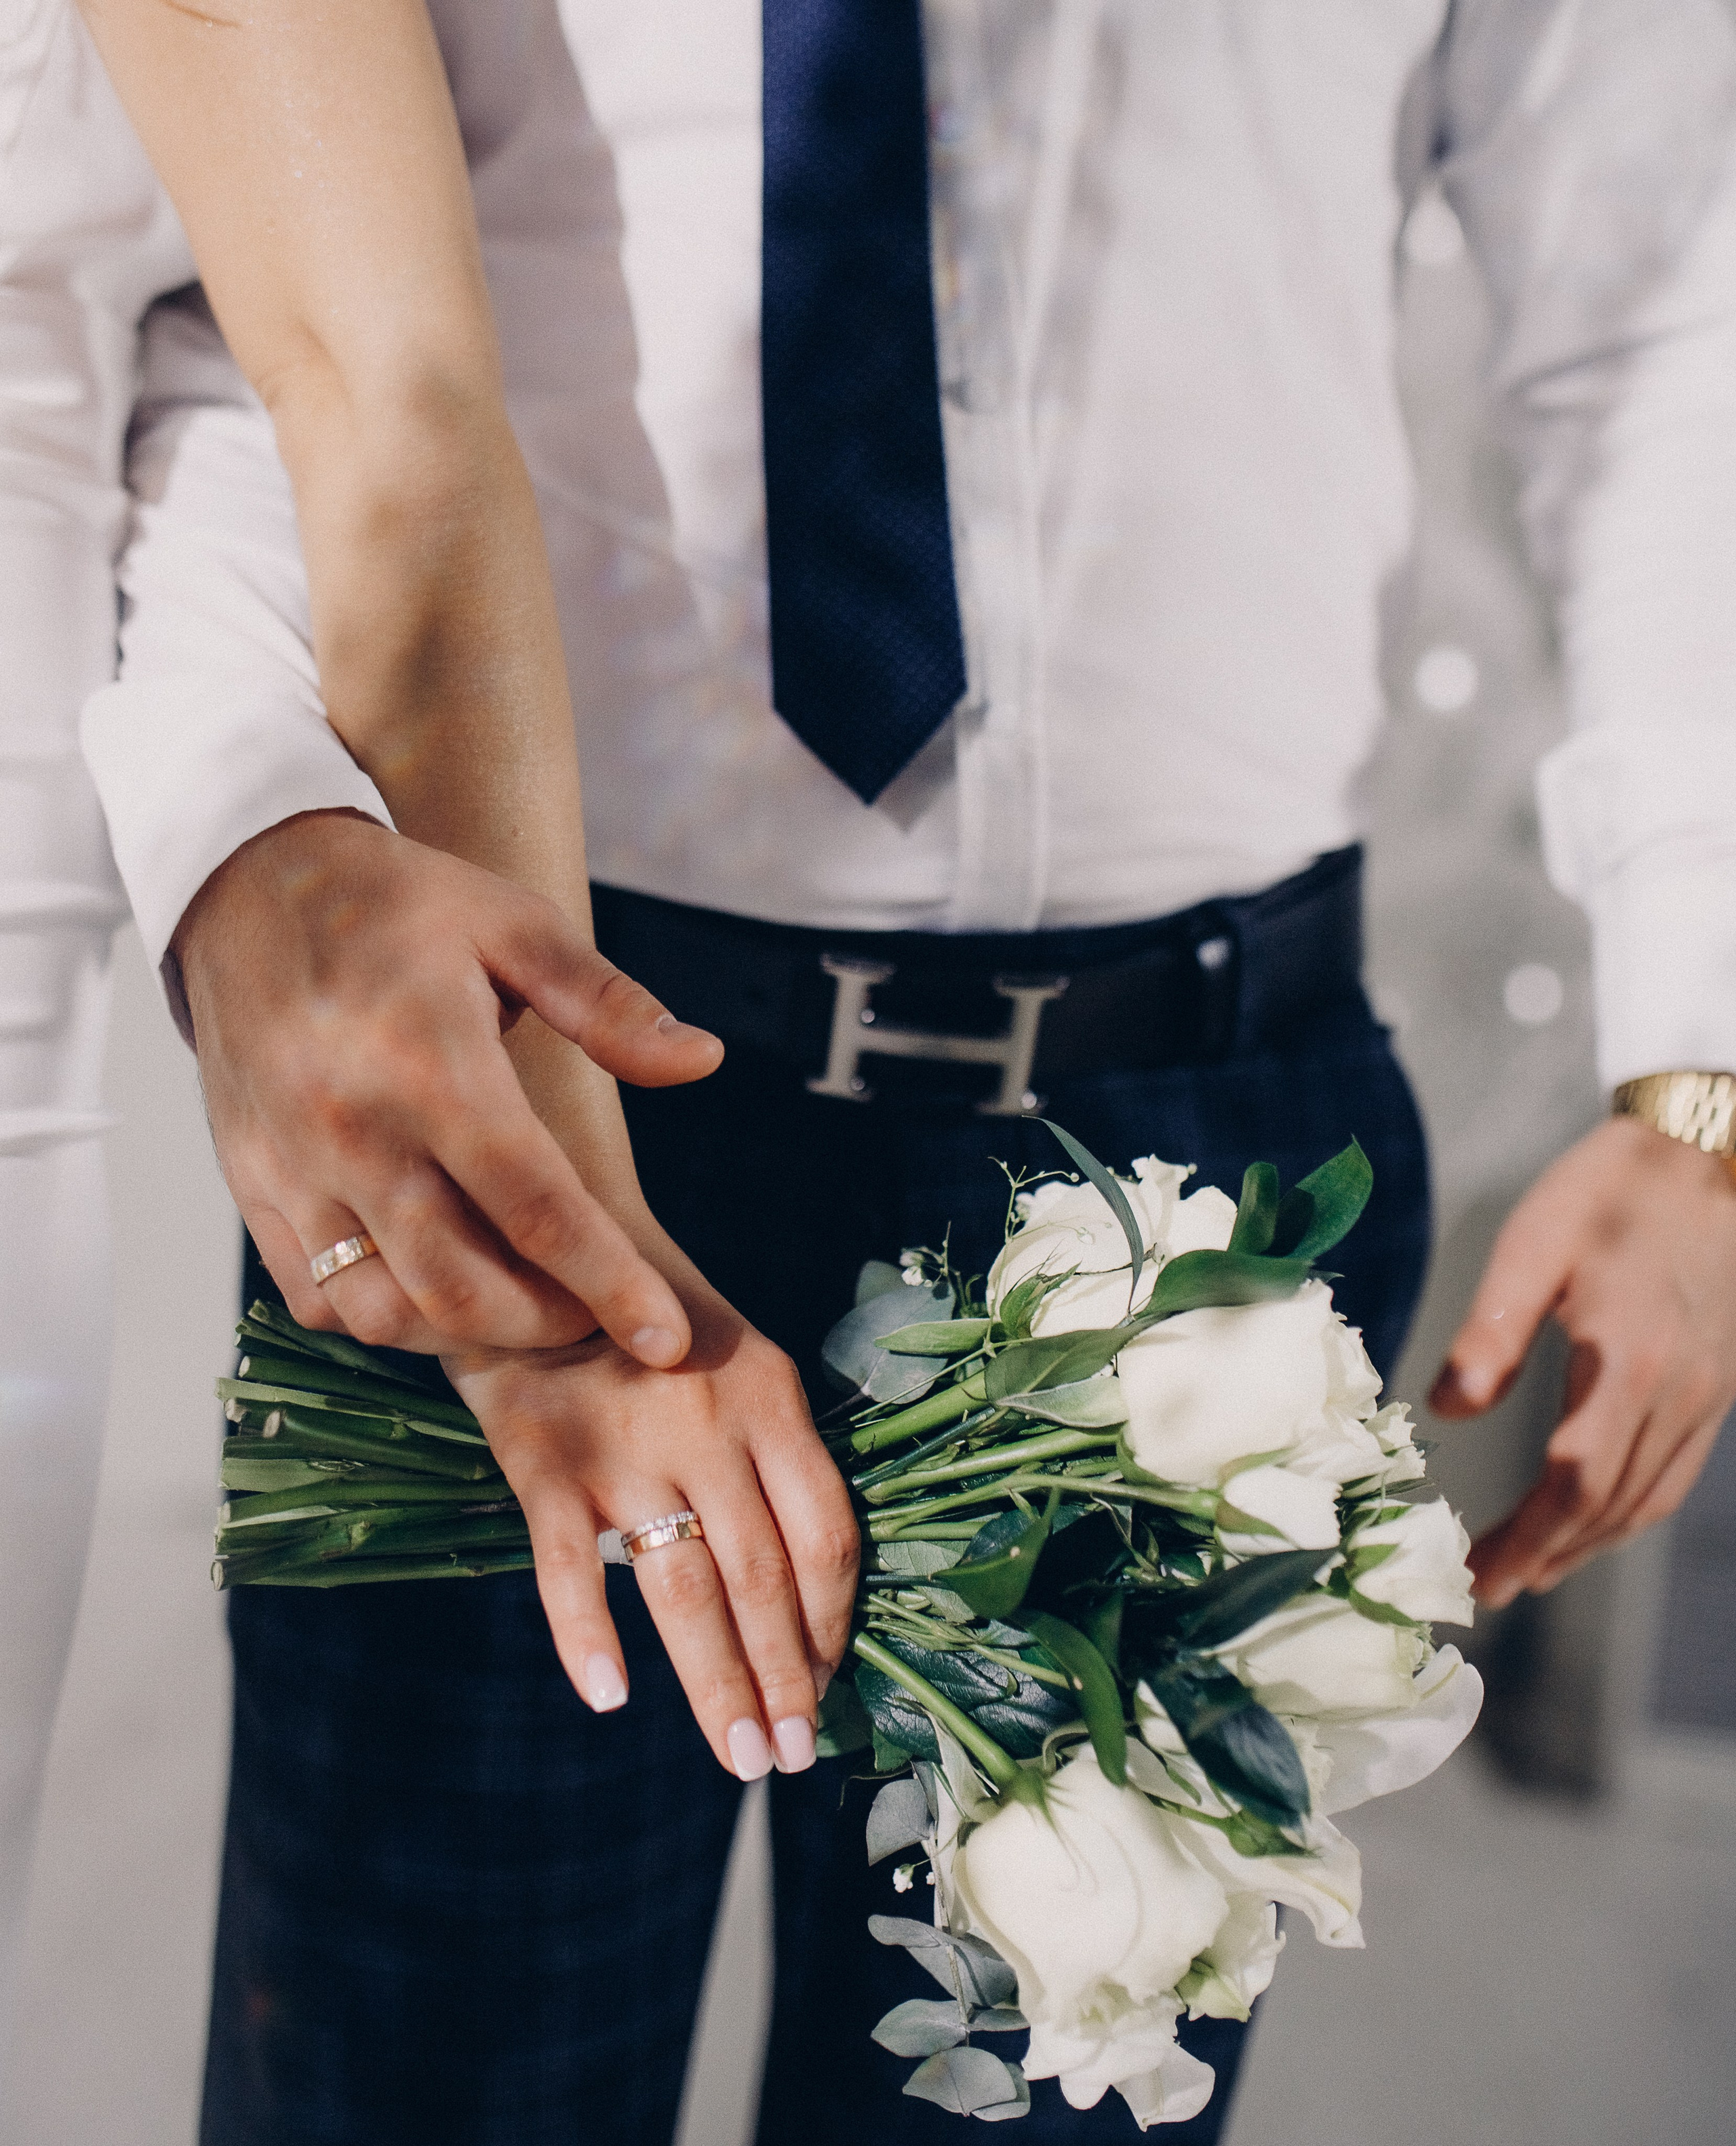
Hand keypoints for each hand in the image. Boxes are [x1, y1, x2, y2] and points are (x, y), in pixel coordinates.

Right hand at [175, 809, 722, 1358]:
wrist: (247, 884)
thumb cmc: (397, 905)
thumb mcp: (516, 923)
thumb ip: (610, 1004)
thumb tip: (703, 1059)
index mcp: (431, 1064)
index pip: (536, 1209)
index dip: (610, 1285)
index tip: (665, 1340)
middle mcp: (352, 1131)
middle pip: (460, 1289)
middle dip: (546, 1324)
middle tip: (595, 1313)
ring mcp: (291, 1168)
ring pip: (384, 1312)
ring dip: (467, 1334)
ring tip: (523, 1304)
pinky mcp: (250, 1188)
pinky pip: (318, 1299)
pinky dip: (385, 1318)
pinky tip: (435, 1286)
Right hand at [444, 1275, 859, 1776]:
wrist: (545, 1246)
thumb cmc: (653, 1323)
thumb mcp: (738, 1362)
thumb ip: (775, 1456)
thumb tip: (811, 1594)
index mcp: (772, 1397)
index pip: (826, 1532)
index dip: (832, 1622)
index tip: (828, 1686)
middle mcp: (710, 1425)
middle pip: (764, 1578)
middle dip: (783, 1680)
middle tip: (789, 1756)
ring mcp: (626, 1446)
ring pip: (685, 1588)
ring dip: (717, 1683)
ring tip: (741, 1755)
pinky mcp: (545, 1459)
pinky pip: (569, 1564)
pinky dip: (587, 1634)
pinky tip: (609, 1696)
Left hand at [1430, 1116, 1735, 1606]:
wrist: (1708, 1151)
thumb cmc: (1610, 1190)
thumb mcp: (1532, 1243)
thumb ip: (1490, 1331)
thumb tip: (1445, 1410)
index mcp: (1628, 1362)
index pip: (1574, 1481)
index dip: (1527, 1539)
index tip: (1478, 1575)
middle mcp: (1677, 1393)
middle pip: (1611, 1506)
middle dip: (1548, 1557)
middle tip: (1488, 1592)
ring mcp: (1705, 1395)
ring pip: (1648, 1499)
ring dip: (1588, 1546)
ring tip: (1531, 1573)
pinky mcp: (1714, 1386)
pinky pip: (1672, 1472)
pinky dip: (1628, 1511)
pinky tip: (1592, 1520)